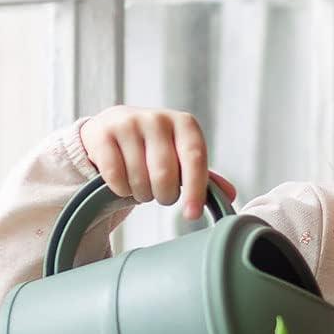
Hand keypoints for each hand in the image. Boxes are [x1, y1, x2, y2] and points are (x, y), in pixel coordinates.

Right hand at [80, 106, 236, 220]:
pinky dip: (121, 189)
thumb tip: (230, 195)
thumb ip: (205, 177)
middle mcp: (157, 118)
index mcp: (185, 124)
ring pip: (140, 178)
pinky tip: (124, 183)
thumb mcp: (182, 159)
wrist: (112, 130)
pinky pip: (116, 176)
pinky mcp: (102, 133)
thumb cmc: (156, 150)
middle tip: (162, 195)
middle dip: (165, 195)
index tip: (192, 216)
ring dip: (142, 194)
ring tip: (142, 186)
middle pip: (165, 174)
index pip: (195, 159)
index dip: (196, 190)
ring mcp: (128, 122)